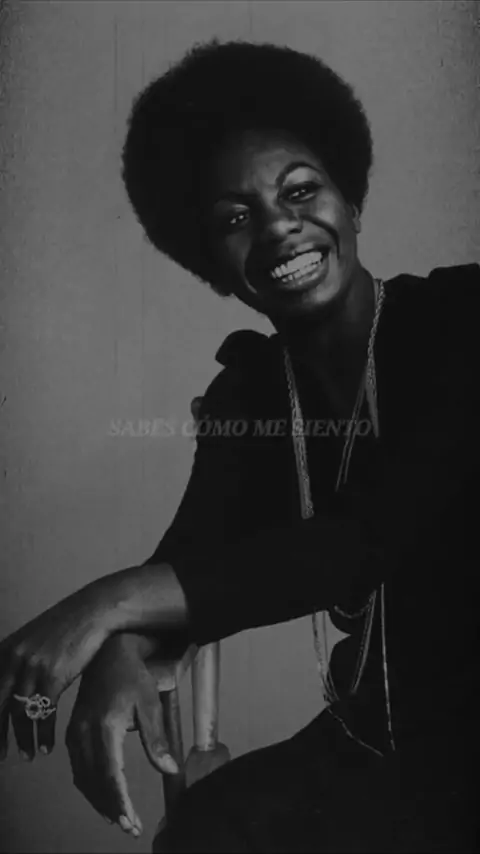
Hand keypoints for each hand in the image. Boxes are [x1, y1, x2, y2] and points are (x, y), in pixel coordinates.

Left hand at [0, 582, 111, 760]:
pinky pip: (44, 713)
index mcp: (4, 651)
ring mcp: (33, 668)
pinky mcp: (54, 676)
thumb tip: (6, 689)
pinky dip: (44, 733)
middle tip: (0, 756)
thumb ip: (14, 661)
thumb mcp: (30, 640)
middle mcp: (13, 659)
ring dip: (23, 740)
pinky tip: (46, 745)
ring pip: (20, 714)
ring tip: (27, 755)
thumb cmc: (63, 627)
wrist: (91, 612)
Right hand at [66, 632, 178, 837]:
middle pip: (94, 782)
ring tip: (119, 816)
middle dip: (112, 808)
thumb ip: (157, 740)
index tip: (132, 822)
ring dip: (99, 801)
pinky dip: (90, 786)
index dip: (121, 802)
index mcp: (105, 727)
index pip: (110, 775)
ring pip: (83, 778)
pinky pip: (78, 767)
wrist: (110, 653)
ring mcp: (75, 733)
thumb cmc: (133, 676)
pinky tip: (103, 794)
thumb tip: (170, 769)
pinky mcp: (73, 731)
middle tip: (130, 826)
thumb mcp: (150, 704)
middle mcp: (84, 733)